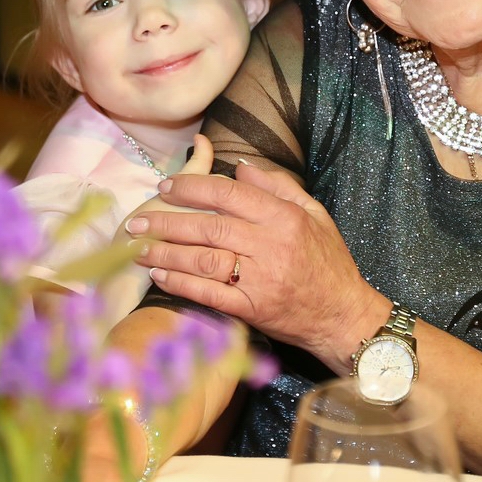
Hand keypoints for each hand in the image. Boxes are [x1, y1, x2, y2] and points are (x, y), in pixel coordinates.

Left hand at [127, 152, 384, 370]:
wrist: (343, 315)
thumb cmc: (328, 262)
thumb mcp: (314, 215)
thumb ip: (278, 187)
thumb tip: (240, 166)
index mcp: (285, 219)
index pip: (230, 194)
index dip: (193, 188)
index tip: (167, 186)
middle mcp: (271, 246)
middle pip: (209, 226)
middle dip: (167, 220)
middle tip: (138, 219)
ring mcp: (260, 280)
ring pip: (204, 259)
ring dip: (166, 252)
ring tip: (138, 247)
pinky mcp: (252, 309)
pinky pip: (210, 293)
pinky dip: (181, 283)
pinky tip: (159, 275)